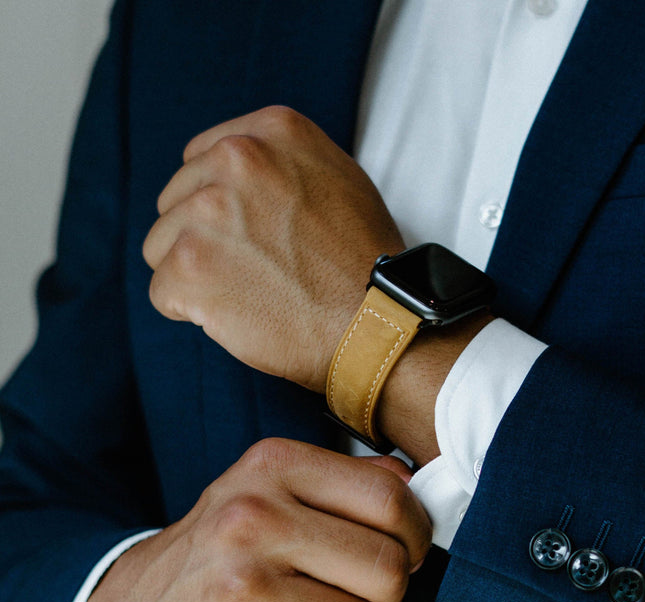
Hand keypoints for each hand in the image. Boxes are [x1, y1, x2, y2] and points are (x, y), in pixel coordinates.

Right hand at [76, 439, 430, 601]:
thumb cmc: (223, 542)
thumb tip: (410, 481)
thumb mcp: (271, 484)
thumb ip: (345, 477)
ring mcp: (243, 588)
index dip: (415, 531)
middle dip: (387, 590)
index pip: (388, 499)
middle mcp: (254, 520)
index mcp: (272, 466)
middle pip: (388, 568)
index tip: (405, 547)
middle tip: (357, 590)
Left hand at [142, 106, 404, 391]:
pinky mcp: (189, 265)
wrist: (377, 323)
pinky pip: (162, 292)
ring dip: (196, 276)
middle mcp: (235, 158)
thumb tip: (231, 172)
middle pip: (176, 203)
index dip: (220, 207)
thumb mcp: (338, 180)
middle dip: (204, 240)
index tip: (249, 236)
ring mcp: (207, 211)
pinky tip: (237, 317)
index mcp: (272, 131)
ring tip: (249, 295)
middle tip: (255, 272)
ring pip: (161, 247)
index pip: (200, 160)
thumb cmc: (366, 263)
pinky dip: (192, 312)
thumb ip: (283, 164)